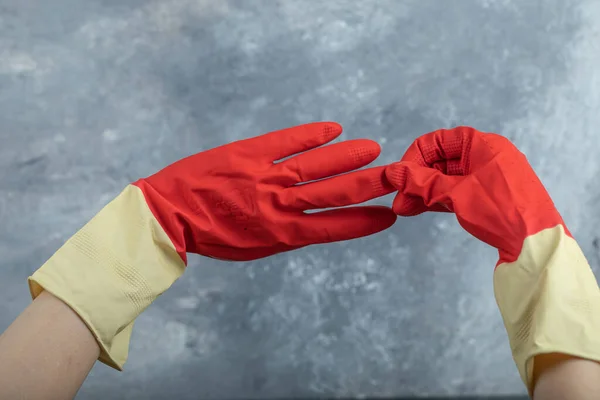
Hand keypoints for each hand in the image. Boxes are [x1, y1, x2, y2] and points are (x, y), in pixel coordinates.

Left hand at [135, 122, 396, 261]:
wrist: (170, 213)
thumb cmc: (213, 234)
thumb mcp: (254, 246)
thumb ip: (285, 233)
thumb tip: (312, 222)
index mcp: (280, 232)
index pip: (333, 227)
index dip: (363, 222)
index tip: (388, 216)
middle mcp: (278, 204)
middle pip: (332, 192)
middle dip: (367, 184)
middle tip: (395, 176)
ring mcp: (264, 176)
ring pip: (315, 165)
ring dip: (346, 157)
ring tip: (373, 150)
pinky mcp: (248, 153)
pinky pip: (285, 141)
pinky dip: (310, 136)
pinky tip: (333, 130)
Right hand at [384, 126, 567, 264]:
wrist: (537, 244)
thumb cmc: (501, 211)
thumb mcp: (455, 194)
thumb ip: (421, 182)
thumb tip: (392, 172)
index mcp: (482, 144)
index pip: (436, 141)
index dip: (413, 158)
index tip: (398, 178)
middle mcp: (486, 155)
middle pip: (440, 160)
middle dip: (416, 180)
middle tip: (398, 201)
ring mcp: (489, 177)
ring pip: (447, 178)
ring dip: (424, 192)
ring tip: (403, 209)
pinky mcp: (490, 196)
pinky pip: (458, 191)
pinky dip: (439, 199)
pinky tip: (421, 209)